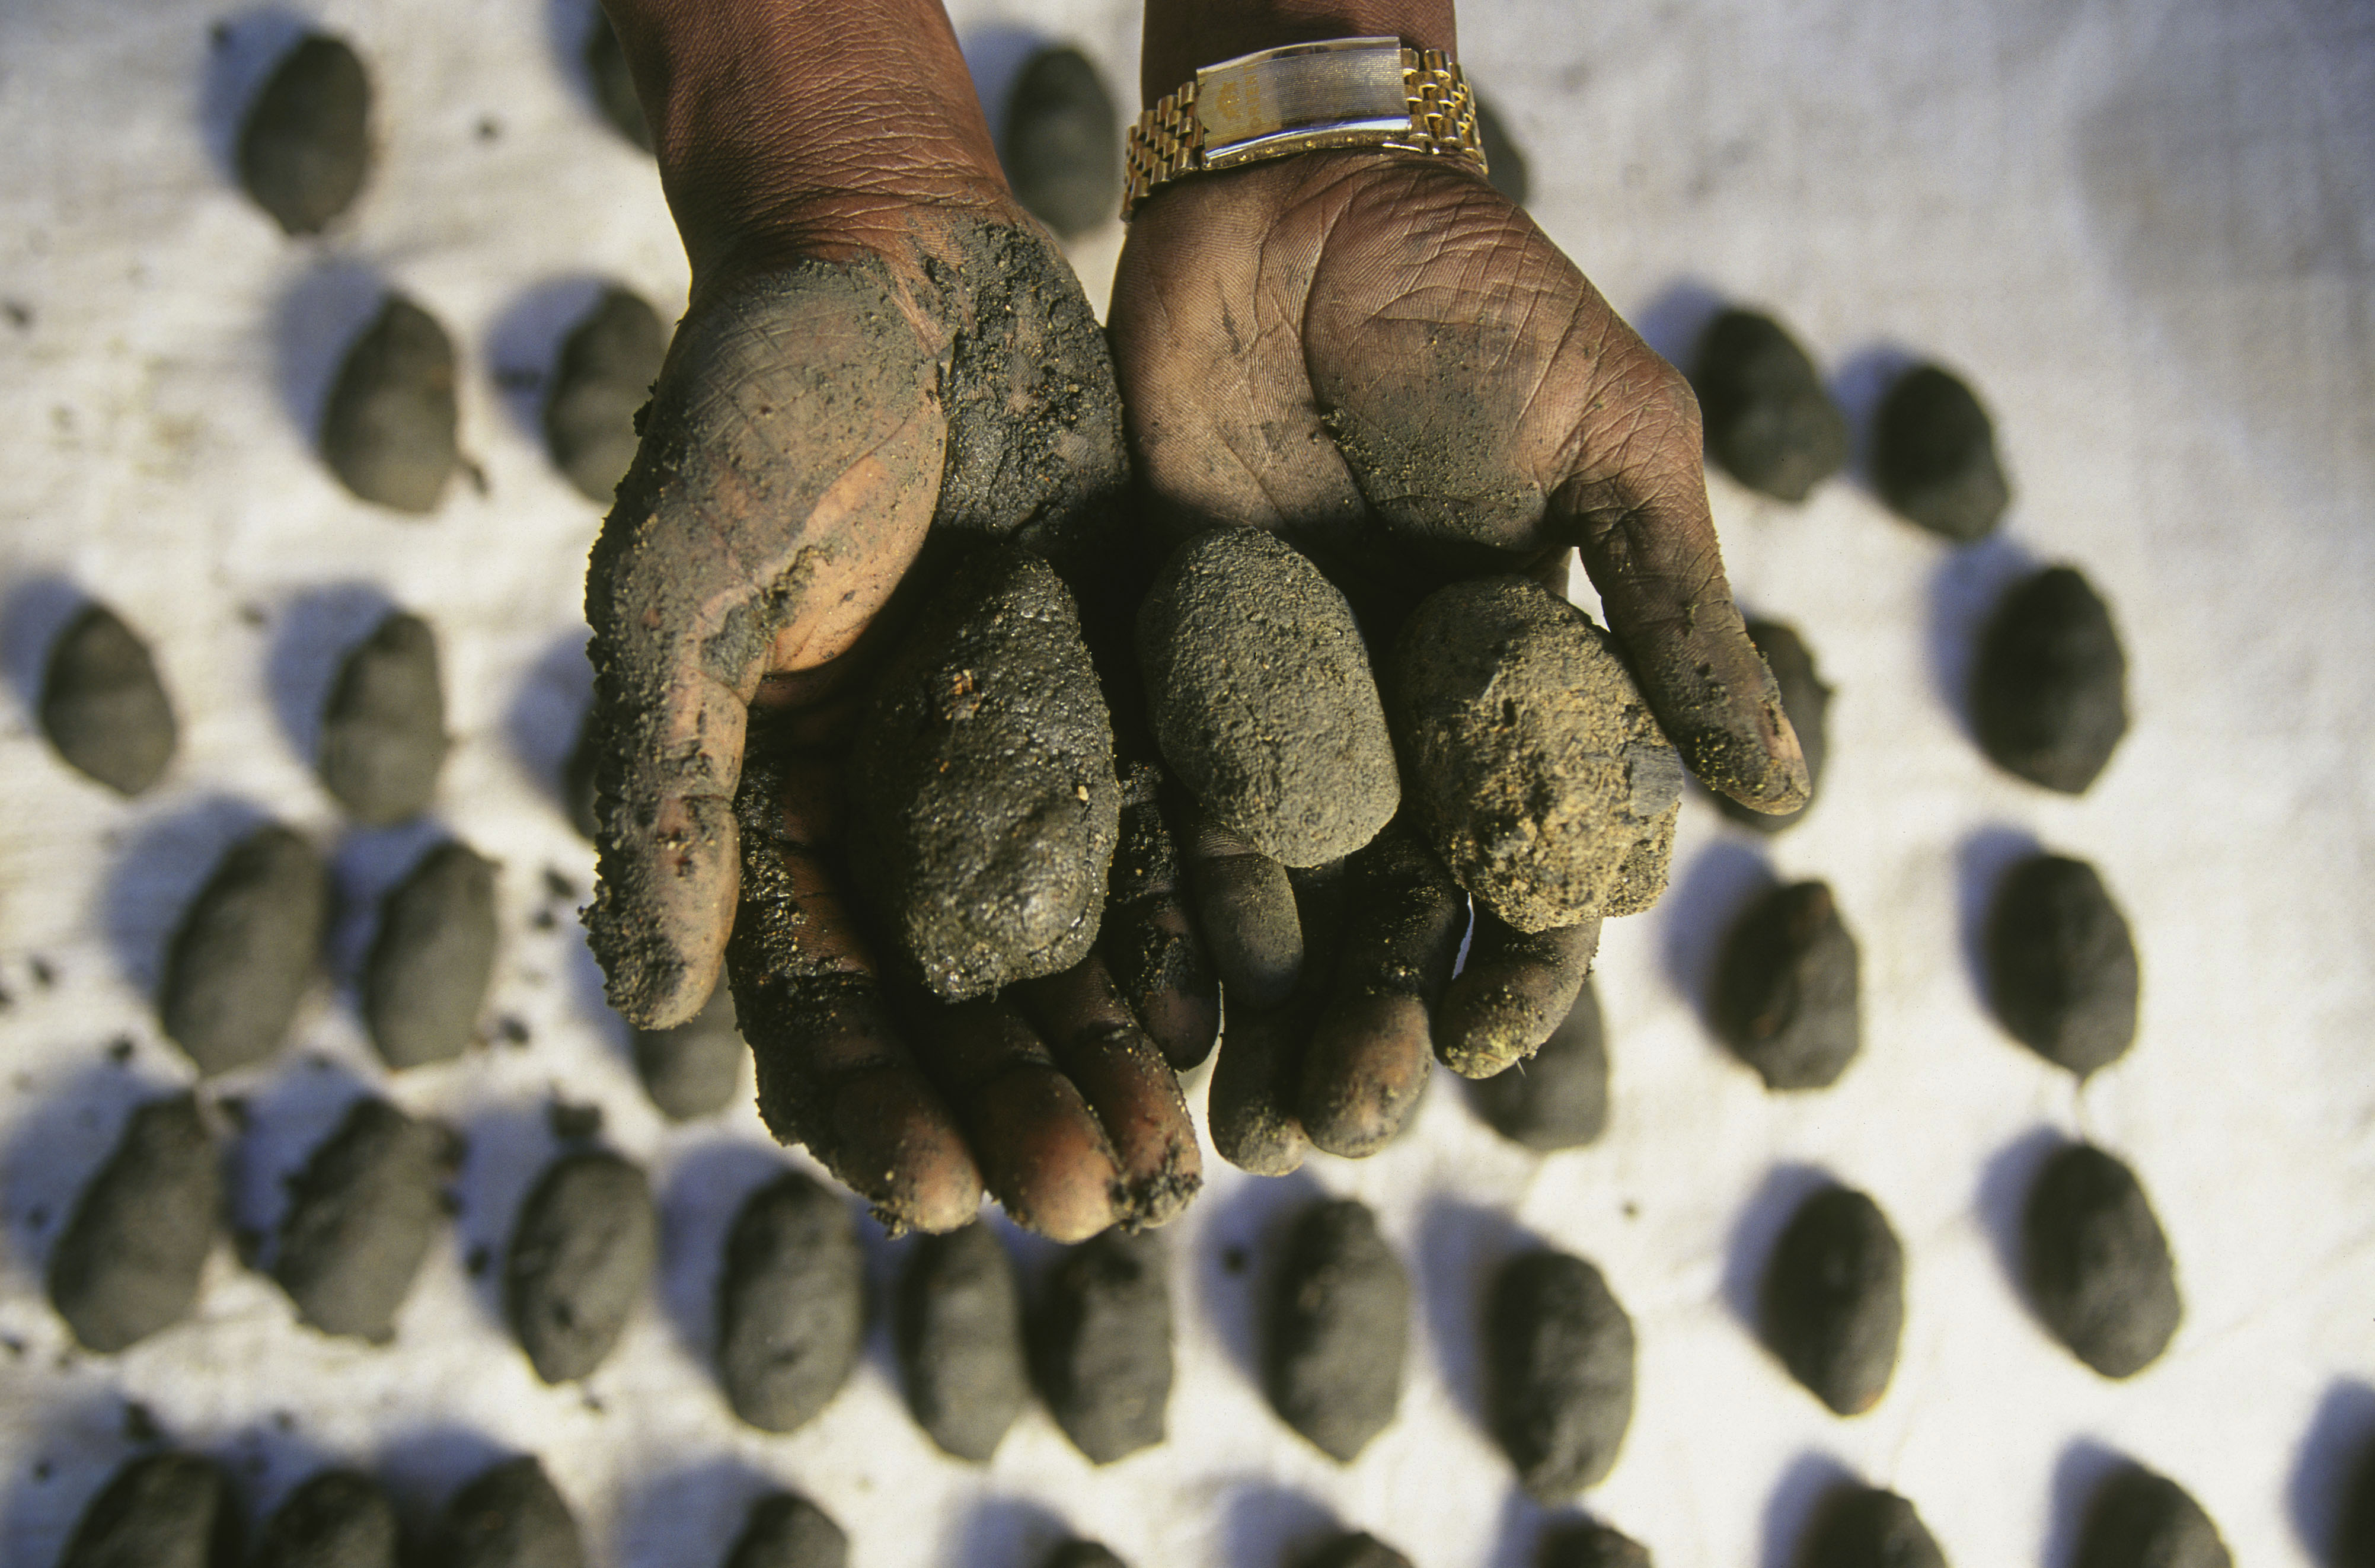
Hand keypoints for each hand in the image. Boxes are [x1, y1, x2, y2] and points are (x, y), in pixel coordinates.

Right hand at [582, 0, 1207, 1237]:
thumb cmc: (763, 398)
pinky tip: (1232, 1020)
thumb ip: (667, 782)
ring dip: (1110, 1062)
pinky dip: (1189, 938)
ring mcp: (1004, 772)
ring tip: (1176, 1162)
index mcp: (765, 805)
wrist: (904, 256)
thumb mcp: (686, 575)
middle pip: (949, 1010)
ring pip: (1062, 954)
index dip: (868, 1106)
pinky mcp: (1114, 709)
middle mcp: (885, 815)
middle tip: (1090, 1207)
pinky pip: (1158, 848)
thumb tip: (659, 1012)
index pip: (811, 1001)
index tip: (934, 1197)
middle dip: (1012, 1113)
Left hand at [1109, 147, 1806, 1166]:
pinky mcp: (1169, 655)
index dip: (1519, 961)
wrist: (1298, 200)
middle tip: (1338, 1127)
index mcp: (1513, 683)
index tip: (1491, 1046)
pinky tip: (1145, 990)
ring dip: (1261, 1001)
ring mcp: (1280, 695)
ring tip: (1236, 1116)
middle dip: (1374, 1023)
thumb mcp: (1608, 446)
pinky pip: (1166, 793)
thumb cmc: (1480, 304)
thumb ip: (1668, 614)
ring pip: (1279, 882)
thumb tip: (1780, 795)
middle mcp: (1397, 714)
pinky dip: (1160, 890)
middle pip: (1393, 905)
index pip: (1528, 858)